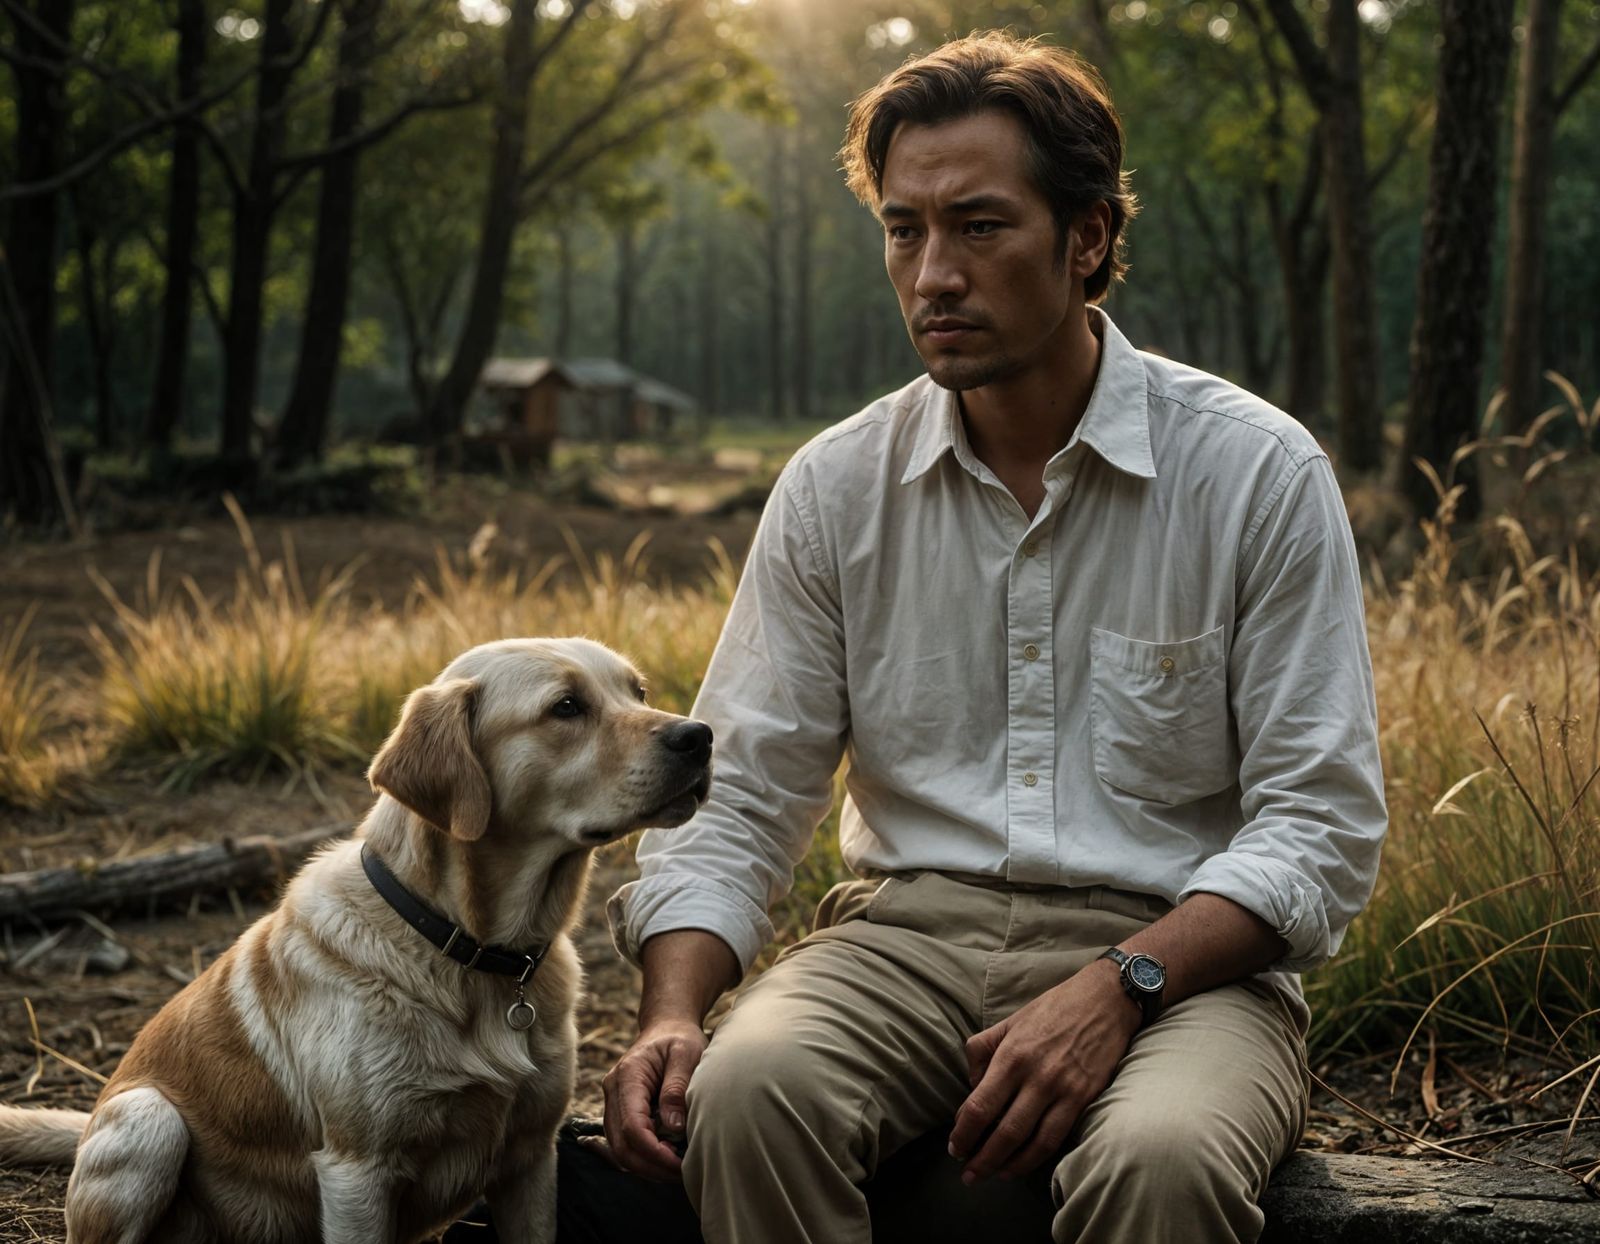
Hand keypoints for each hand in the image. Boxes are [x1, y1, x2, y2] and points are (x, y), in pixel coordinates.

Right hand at [598, 1019, 706, 1180]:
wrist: (666, 1026)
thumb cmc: (679, 1038)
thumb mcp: (687, 1054)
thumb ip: (677, 1088)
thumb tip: (673, 1127)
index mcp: (628, 1075)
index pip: (633, 1126)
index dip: (654, 1152)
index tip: (680, 1163)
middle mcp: (613, 1091)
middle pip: (621, 1145)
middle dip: (650, 1166)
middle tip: (681, 1173)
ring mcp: (612, 1102)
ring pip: (619, 1149)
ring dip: (646, 1166)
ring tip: (676, 1170)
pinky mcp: (619, 1110)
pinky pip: (624, 1143)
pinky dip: (643, 1157)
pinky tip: (667, 1159)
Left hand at [948, 960, 1140, 1183]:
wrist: (1105, 1000)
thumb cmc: (1053, 1009)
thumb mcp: (1009, 1021)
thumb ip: (982, 1050)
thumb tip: (972, 1086)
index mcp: (1011, 1055)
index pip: (979, 1105)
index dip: (964, 1133)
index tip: (955, 1148)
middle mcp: (1036, 1075)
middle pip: (1003, 1131)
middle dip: (981, 1159)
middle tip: (968, 1175)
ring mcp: (1063, 1089)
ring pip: (1031, 1142)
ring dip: (1008, 1165)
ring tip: (993, 1175)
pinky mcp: (1085, 1098)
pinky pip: (1057, 1137)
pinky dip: (1037, 1157)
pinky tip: (1022, 1163)